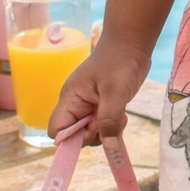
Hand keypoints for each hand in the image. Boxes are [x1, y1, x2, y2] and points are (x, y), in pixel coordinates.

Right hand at [47, 0, 175, 144]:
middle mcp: (76, 105)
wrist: (132, 43)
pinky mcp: (103, 106)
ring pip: (93, 133)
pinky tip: (124, 114)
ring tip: (121, 115)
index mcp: (70, 99)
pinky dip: (114, 125)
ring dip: (108, 130)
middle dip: (95, 135)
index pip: (57, 131)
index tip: (91, 134)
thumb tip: (108, 147)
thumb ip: (109, 121)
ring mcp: (89, 106)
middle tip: (111, 121)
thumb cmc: (119, 61)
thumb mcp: (115, 92)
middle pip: (76, 136)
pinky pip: (104, 126)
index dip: (70, 140)